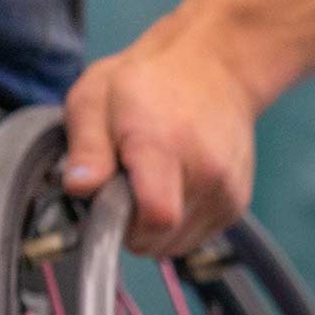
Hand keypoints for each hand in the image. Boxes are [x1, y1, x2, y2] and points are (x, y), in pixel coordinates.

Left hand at [61, 27, 261, 258]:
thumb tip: (79, 188)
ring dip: (154, 228)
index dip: (126, 226)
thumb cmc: (148, 81)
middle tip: (123, 186)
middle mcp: (206, 175)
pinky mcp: (235, 206)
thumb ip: (86, 148)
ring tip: (149, 183)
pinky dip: (177, 224)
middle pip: (161, 240)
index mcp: (165, 147)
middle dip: (133, 226)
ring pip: (176, 246)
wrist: (214, 68)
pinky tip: (171, 187)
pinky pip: (195, 238)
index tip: (109, 204)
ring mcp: (226, 193)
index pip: (157, 219)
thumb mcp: (96, 98)